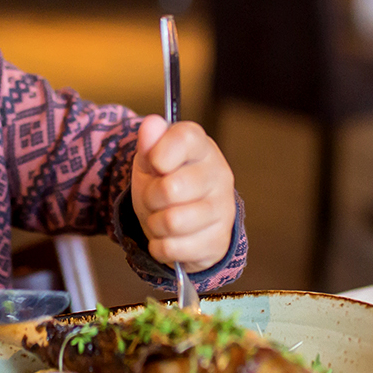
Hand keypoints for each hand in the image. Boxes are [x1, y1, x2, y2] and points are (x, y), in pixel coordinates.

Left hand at [130, 116, 235, 271]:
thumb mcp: (150, 160)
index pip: (184, 137)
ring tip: (161, 217)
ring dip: (155, 224)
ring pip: (172, 221)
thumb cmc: (166, 182)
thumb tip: (151, 124)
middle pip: (170, 188)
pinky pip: (174, 248)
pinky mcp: (218, 241)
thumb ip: (149, 143)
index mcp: (201, 147)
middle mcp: (219, 174)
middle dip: (150, 197)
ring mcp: (223, 209)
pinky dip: (160, 247)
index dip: (159, 152)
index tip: (155, 163)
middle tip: (155, 198)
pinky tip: (168, 237)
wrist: (183, 221)